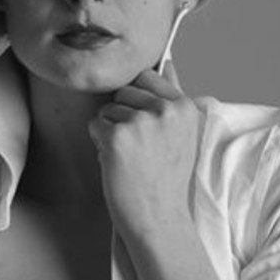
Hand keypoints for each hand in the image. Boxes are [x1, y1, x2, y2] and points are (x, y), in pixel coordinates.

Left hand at [88, 60, 202, 239]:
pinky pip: (95, 124)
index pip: (147, 76)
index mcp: (184, 106)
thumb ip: (172, 96)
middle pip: (124, 90)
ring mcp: (141, 122)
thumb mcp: (181, 134)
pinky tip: (118, 162)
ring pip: (108, 109)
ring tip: (131, 158)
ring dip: (112, 132)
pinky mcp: (117, 137)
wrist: (158, 219)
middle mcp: (165, 110)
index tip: (147, 129)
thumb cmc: (166, 179)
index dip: (139, 101)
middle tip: (140, 149)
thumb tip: (167, 60)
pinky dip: (100, 143)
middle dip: (124, 115)